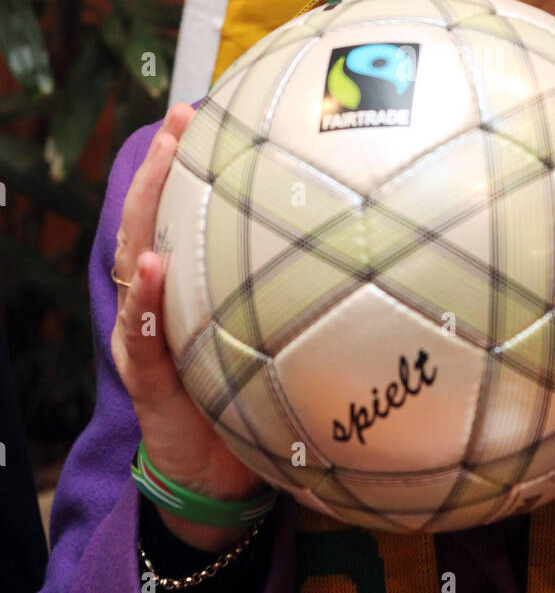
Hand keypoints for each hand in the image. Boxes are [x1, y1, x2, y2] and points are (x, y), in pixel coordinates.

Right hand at [110, 102, 268, 552]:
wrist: (218, 483)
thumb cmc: (252, 404)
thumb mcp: (280, 344)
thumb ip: (307, 301)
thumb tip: (382, 254)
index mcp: (189, 292)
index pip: (183, 215)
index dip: (189, 163)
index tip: (210, 108)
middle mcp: (159, 306)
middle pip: (151, 221)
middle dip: (162, 166)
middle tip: (182, 117)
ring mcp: (146, 340)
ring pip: (135, 262)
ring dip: (146, 210)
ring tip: (164, 162)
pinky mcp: (148, 383)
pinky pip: (142, 338)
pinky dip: (145, 303)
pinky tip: (155, 269)